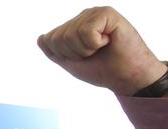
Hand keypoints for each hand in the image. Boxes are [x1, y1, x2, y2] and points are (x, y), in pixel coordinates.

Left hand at [37, 7, 166, 95]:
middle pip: (58, 37)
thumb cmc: (102, 69)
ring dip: (85, 49)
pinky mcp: (106, 13)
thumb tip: (41, 37)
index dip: (63, 55)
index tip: (82, 57)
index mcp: (73, 27)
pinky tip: (108, 41)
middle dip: (73, 53)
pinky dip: (95, 43)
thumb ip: (54, 51)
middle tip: (93, 53)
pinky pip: (86, 31)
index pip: (48, 39)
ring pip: (71, 35)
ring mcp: (94, 13)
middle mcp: (82, 17)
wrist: (125, 76)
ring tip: (101, 47)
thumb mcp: (71, 62)